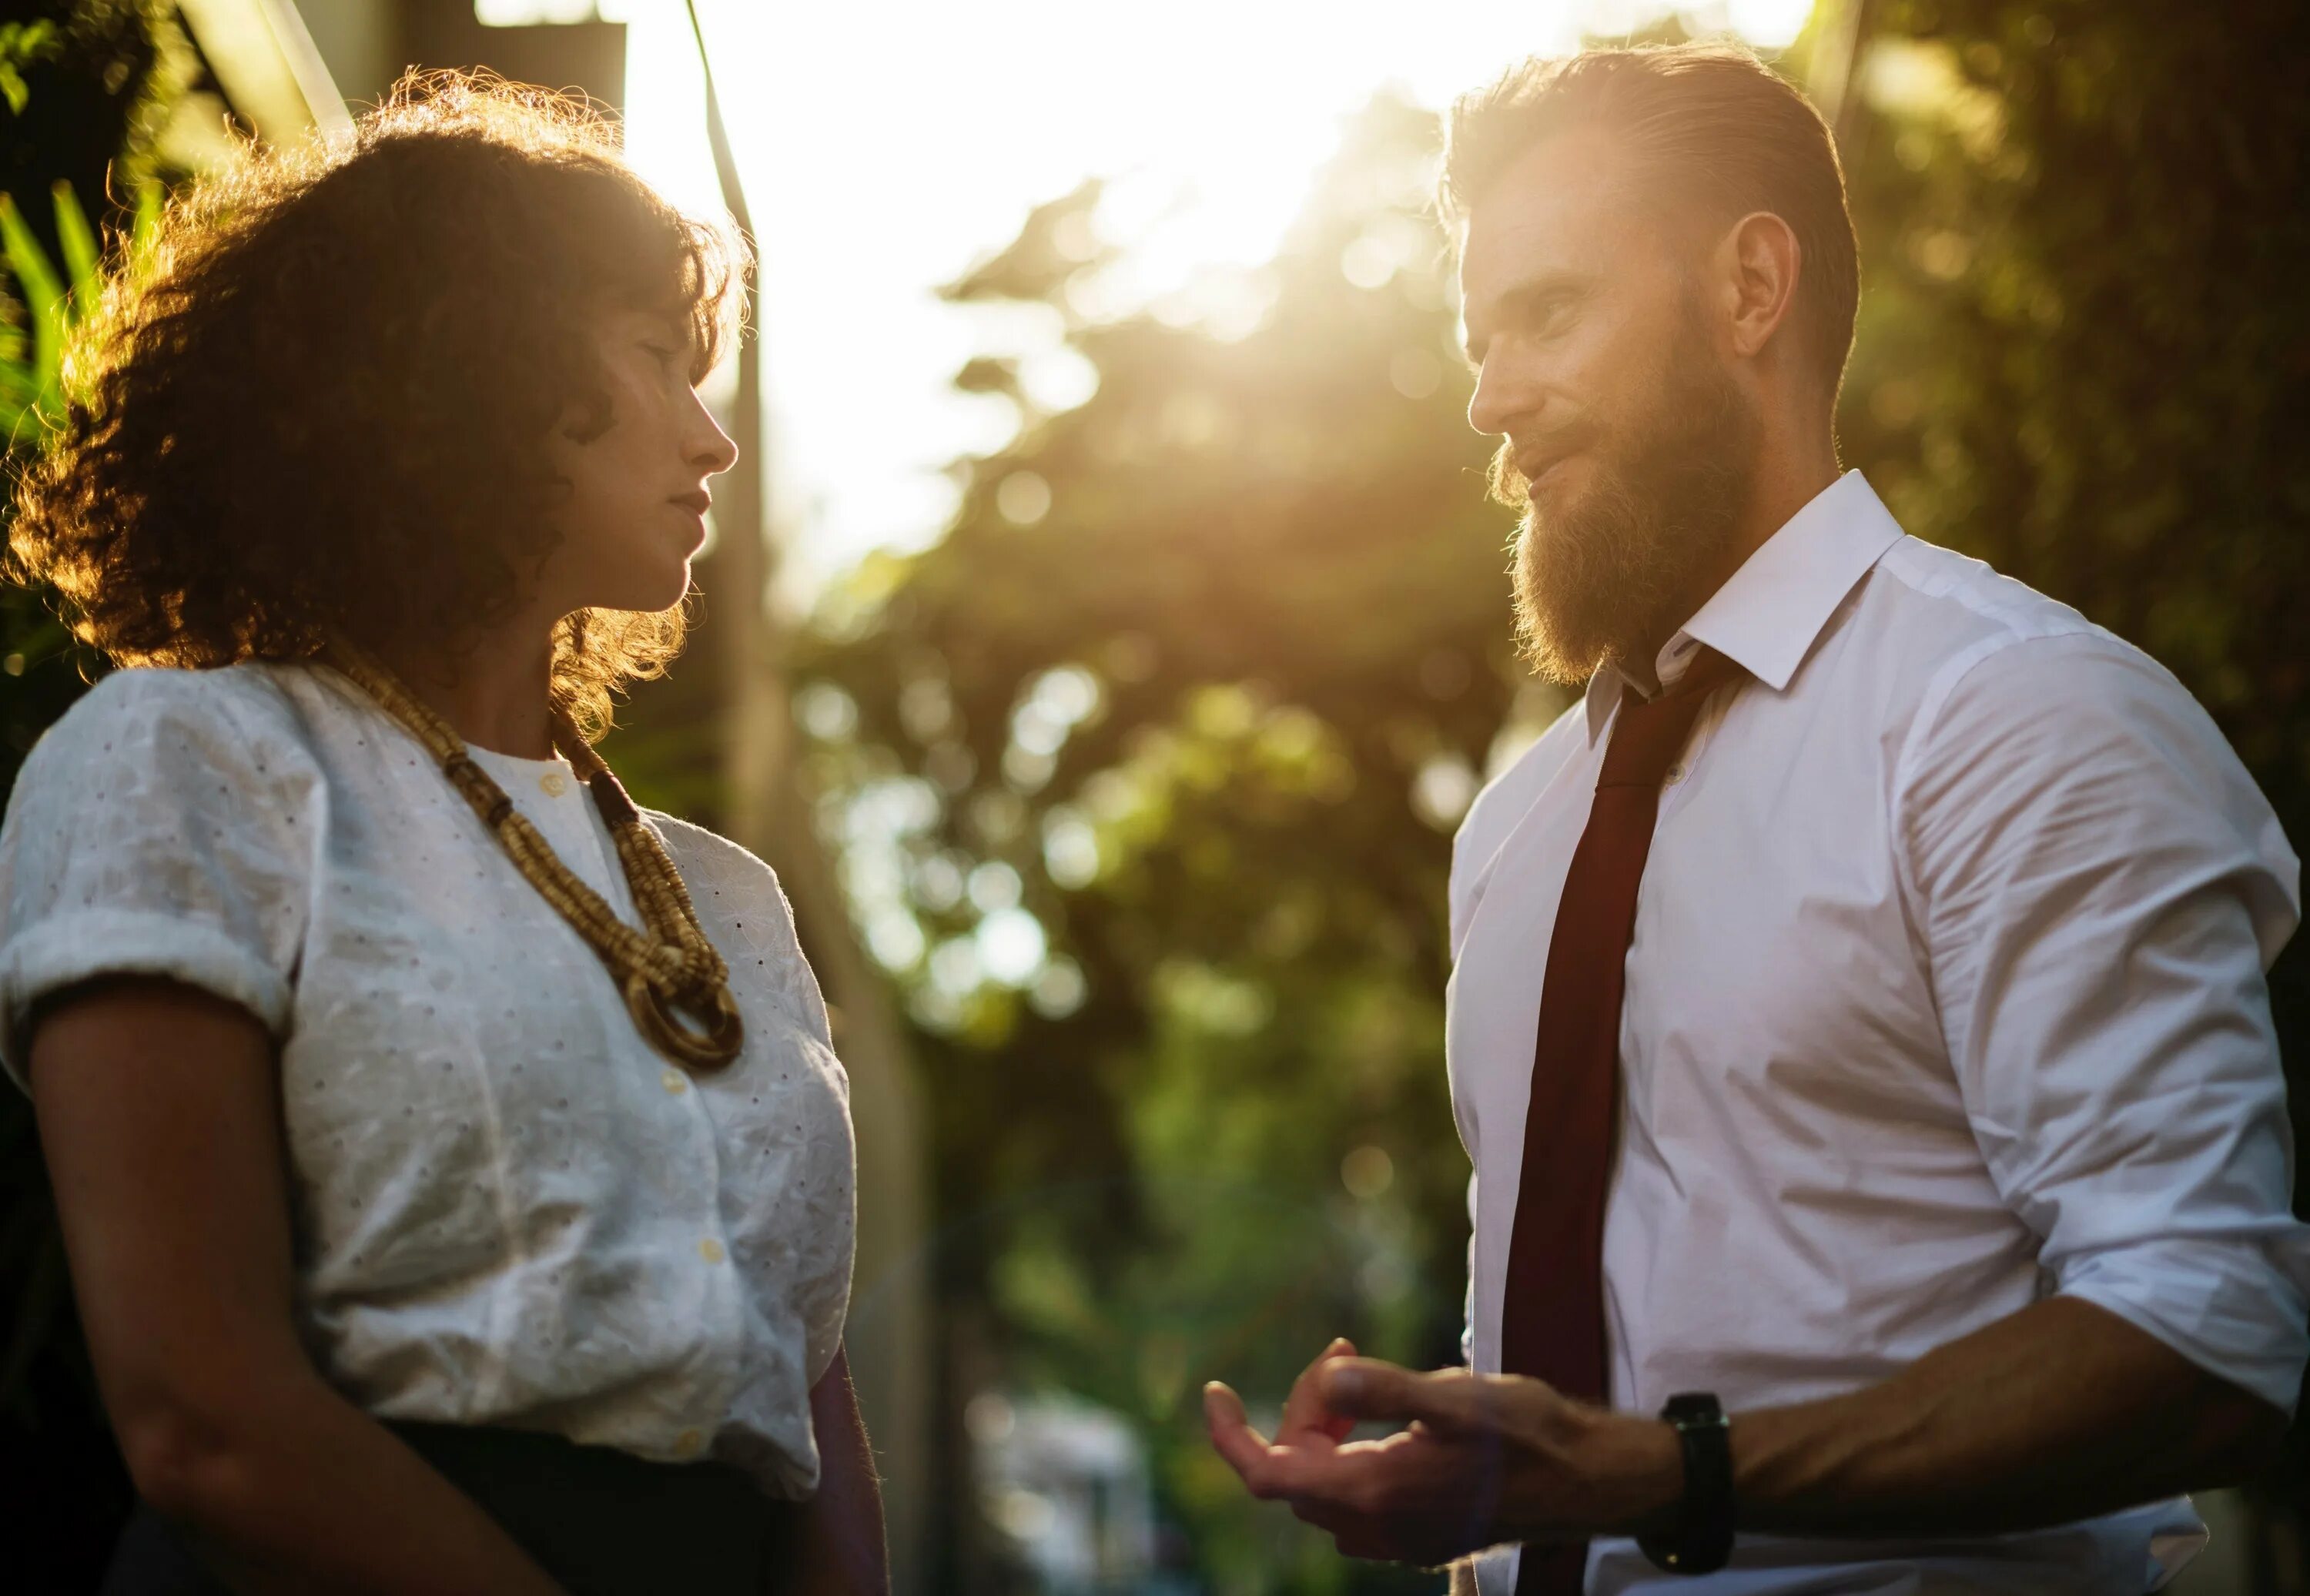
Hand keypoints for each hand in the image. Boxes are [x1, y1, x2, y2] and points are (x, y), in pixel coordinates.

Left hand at [1203, 1356, 1682, 1566]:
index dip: (1230, 1436)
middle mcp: (1381, 1528)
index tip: (1215, 1391)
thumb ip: (1387, 1390)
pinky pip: (1359, 1495)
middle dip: (1302, 1408)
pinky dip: (1354, 1448)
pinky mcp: (1424, 1532)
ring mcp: (1403, 1537)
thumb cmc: (1532, 1434)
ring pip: (1326, 1483)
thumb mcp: (1457, 1397)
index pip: (1267, 1476)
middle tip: (1345, 1353)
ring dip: (1326, 1427)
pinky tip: (1389, 1414)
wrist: (1594, 1480)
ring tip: (1361, 1369)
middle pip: (1296, 1471)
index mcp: (1377, 1493)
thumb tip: (1328, 1374)